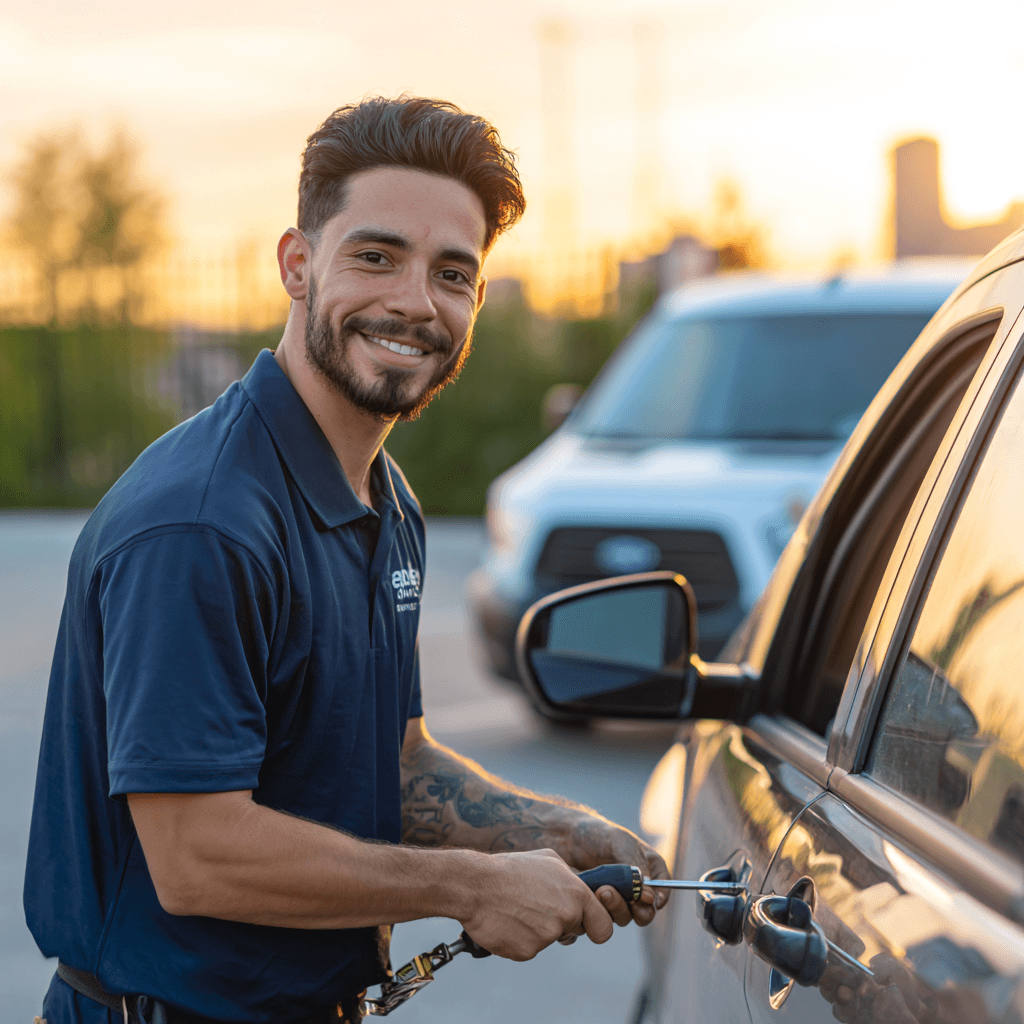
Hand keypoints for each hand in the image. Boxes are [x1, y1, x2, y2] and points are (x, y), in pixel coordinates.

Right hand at [459, 848, 612, 960]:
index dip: (596, 928)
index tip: (587, 927)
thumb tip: (579, 888)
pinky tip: (506, 921)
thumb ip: (570, 878)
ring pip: (548, 939)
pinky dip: (518, 939)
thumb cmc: (510, 868)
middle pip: (573, 932)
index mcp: (576, 893)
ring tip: (515, 908)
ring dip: (535, 929)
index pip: (604, 926)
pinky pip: (528, 949)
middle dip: (560, 924)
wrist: (476, 885)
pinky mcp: (527, 952)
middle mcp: (566, 916)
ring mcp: (547, 936)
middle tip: (537, 908)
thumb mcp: (548, 859)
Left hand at [570, 820, 670, 928]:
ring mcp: (616, 899)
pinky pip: (603, 919)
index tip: (651, 898)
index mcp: (647, 867)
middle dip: (640, 909)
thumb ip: (634, 863)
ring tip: (602, 890)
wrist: (566, 838)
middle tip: (630, 899)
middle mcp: (634, 887)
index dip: (660, 896)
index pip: (662, 887)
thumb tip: (648, 887)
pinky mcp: (597, 907)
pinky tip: (590, 896)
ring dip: (617, 908)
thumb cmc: (596, 834)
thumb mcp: (619, 842)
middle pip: (646, 911)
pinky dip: (599, 911)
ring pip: (624, 918)